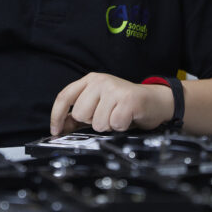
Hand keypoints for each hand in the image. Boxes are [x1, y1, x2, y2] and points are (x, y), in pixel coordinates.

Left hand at [49, 73, 172, 135]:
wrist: (155, 101)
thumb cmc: (124, 105)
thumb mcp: (99, 105)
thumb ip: (79, 115)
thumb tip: (61, 127)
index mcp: (90, 80)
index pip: (65, 96)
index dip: (57, 116)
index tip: (56, 131)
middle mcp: (100, 81)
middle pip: (81, 114)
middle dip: (93, 122)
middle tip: (107, 116)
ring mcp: (114, 88)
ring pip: (98, 122)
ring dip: (109, 126)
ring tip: (118, 116)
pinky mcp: (128, 99)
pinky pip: (115, 124)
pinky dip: (121, 127)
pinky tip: (127, 118)